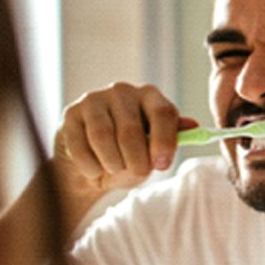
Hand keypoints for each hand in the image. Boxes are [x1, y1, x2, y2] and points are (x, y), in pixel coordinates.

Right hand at [52, 82, 197, 192]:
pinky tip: (95, 171)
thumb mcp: (155, 150)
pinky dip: (90, 166)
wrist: (92, 167)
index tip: (161, 165)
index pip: (163, 113)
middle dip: (135, 160)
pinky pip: (80, 145)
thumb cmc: (130, 157)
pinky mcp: (71, 114)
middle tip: (137, 173)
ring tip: (115, 170)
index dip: (164, 141)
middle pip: (131, 130)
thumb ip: (172, 139)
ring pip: (103, 136)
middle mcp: (123, 91)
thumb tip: (194, 126)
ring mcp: (94, 99)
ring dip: (112, 163)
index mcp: (151, 96)